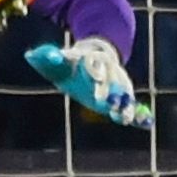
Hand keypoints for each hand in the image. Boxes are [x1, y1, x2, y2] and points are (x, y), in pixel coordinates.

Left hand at [25, 37, 152, 129]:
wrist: (96, 52)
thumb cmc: (72, 61)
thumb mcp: (60, 58)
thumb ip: (47, 57)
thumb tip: (31, 56)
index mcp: (90, 60)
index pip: (93, 66)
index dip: (94, 73)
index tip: (94, 80)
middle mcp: (107, 70)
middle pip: (109, 80)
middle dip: (109, 90)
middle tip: (107, 103)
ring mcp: (117, 81)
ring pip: (123, 91)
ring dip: (125, 103)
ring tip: (126, 117)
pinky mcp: (123, 92)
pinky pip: (131, 102)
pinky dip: (138, 112)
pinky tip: (146, 123)